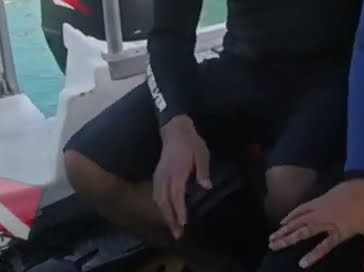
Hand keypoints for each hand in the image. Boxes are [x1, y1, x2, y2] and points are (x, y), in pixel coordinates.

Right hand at [153, 116, 210, 239]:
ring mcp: (159, 176)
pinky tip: (166, 213)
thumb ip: (203, 171)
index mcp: (177, 172)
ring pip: (158, 200)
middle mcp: (165, 177)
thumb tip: (207, 187)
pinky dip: (161, 207)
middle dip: (171, 219)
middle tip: (178, 234)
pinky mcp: (157, 175)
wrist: (175, 130)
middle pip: (165, 202)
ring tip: (173, 227)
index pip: (176, 196)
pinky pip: (156, 195)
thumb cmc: (191, 142)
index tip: (183, 223)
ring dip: (165, 215)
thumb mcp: (202, 154)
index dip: (179, 211)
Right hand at [269, 179, 363, 268]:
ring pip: (298, 220)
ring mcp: (320, 209)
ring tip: (272, 238)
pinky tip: (282, 221)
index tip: (301, 264)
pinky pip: (301, 208)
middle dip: (288, 240)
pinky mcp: (318, 201)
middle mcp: (327, 220)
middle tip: (273, 246)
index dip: (313, 255)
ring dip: (285, 229)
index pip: (324, 246)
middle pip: (304, 231)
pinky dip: (291, 215)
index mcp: (340, 230)